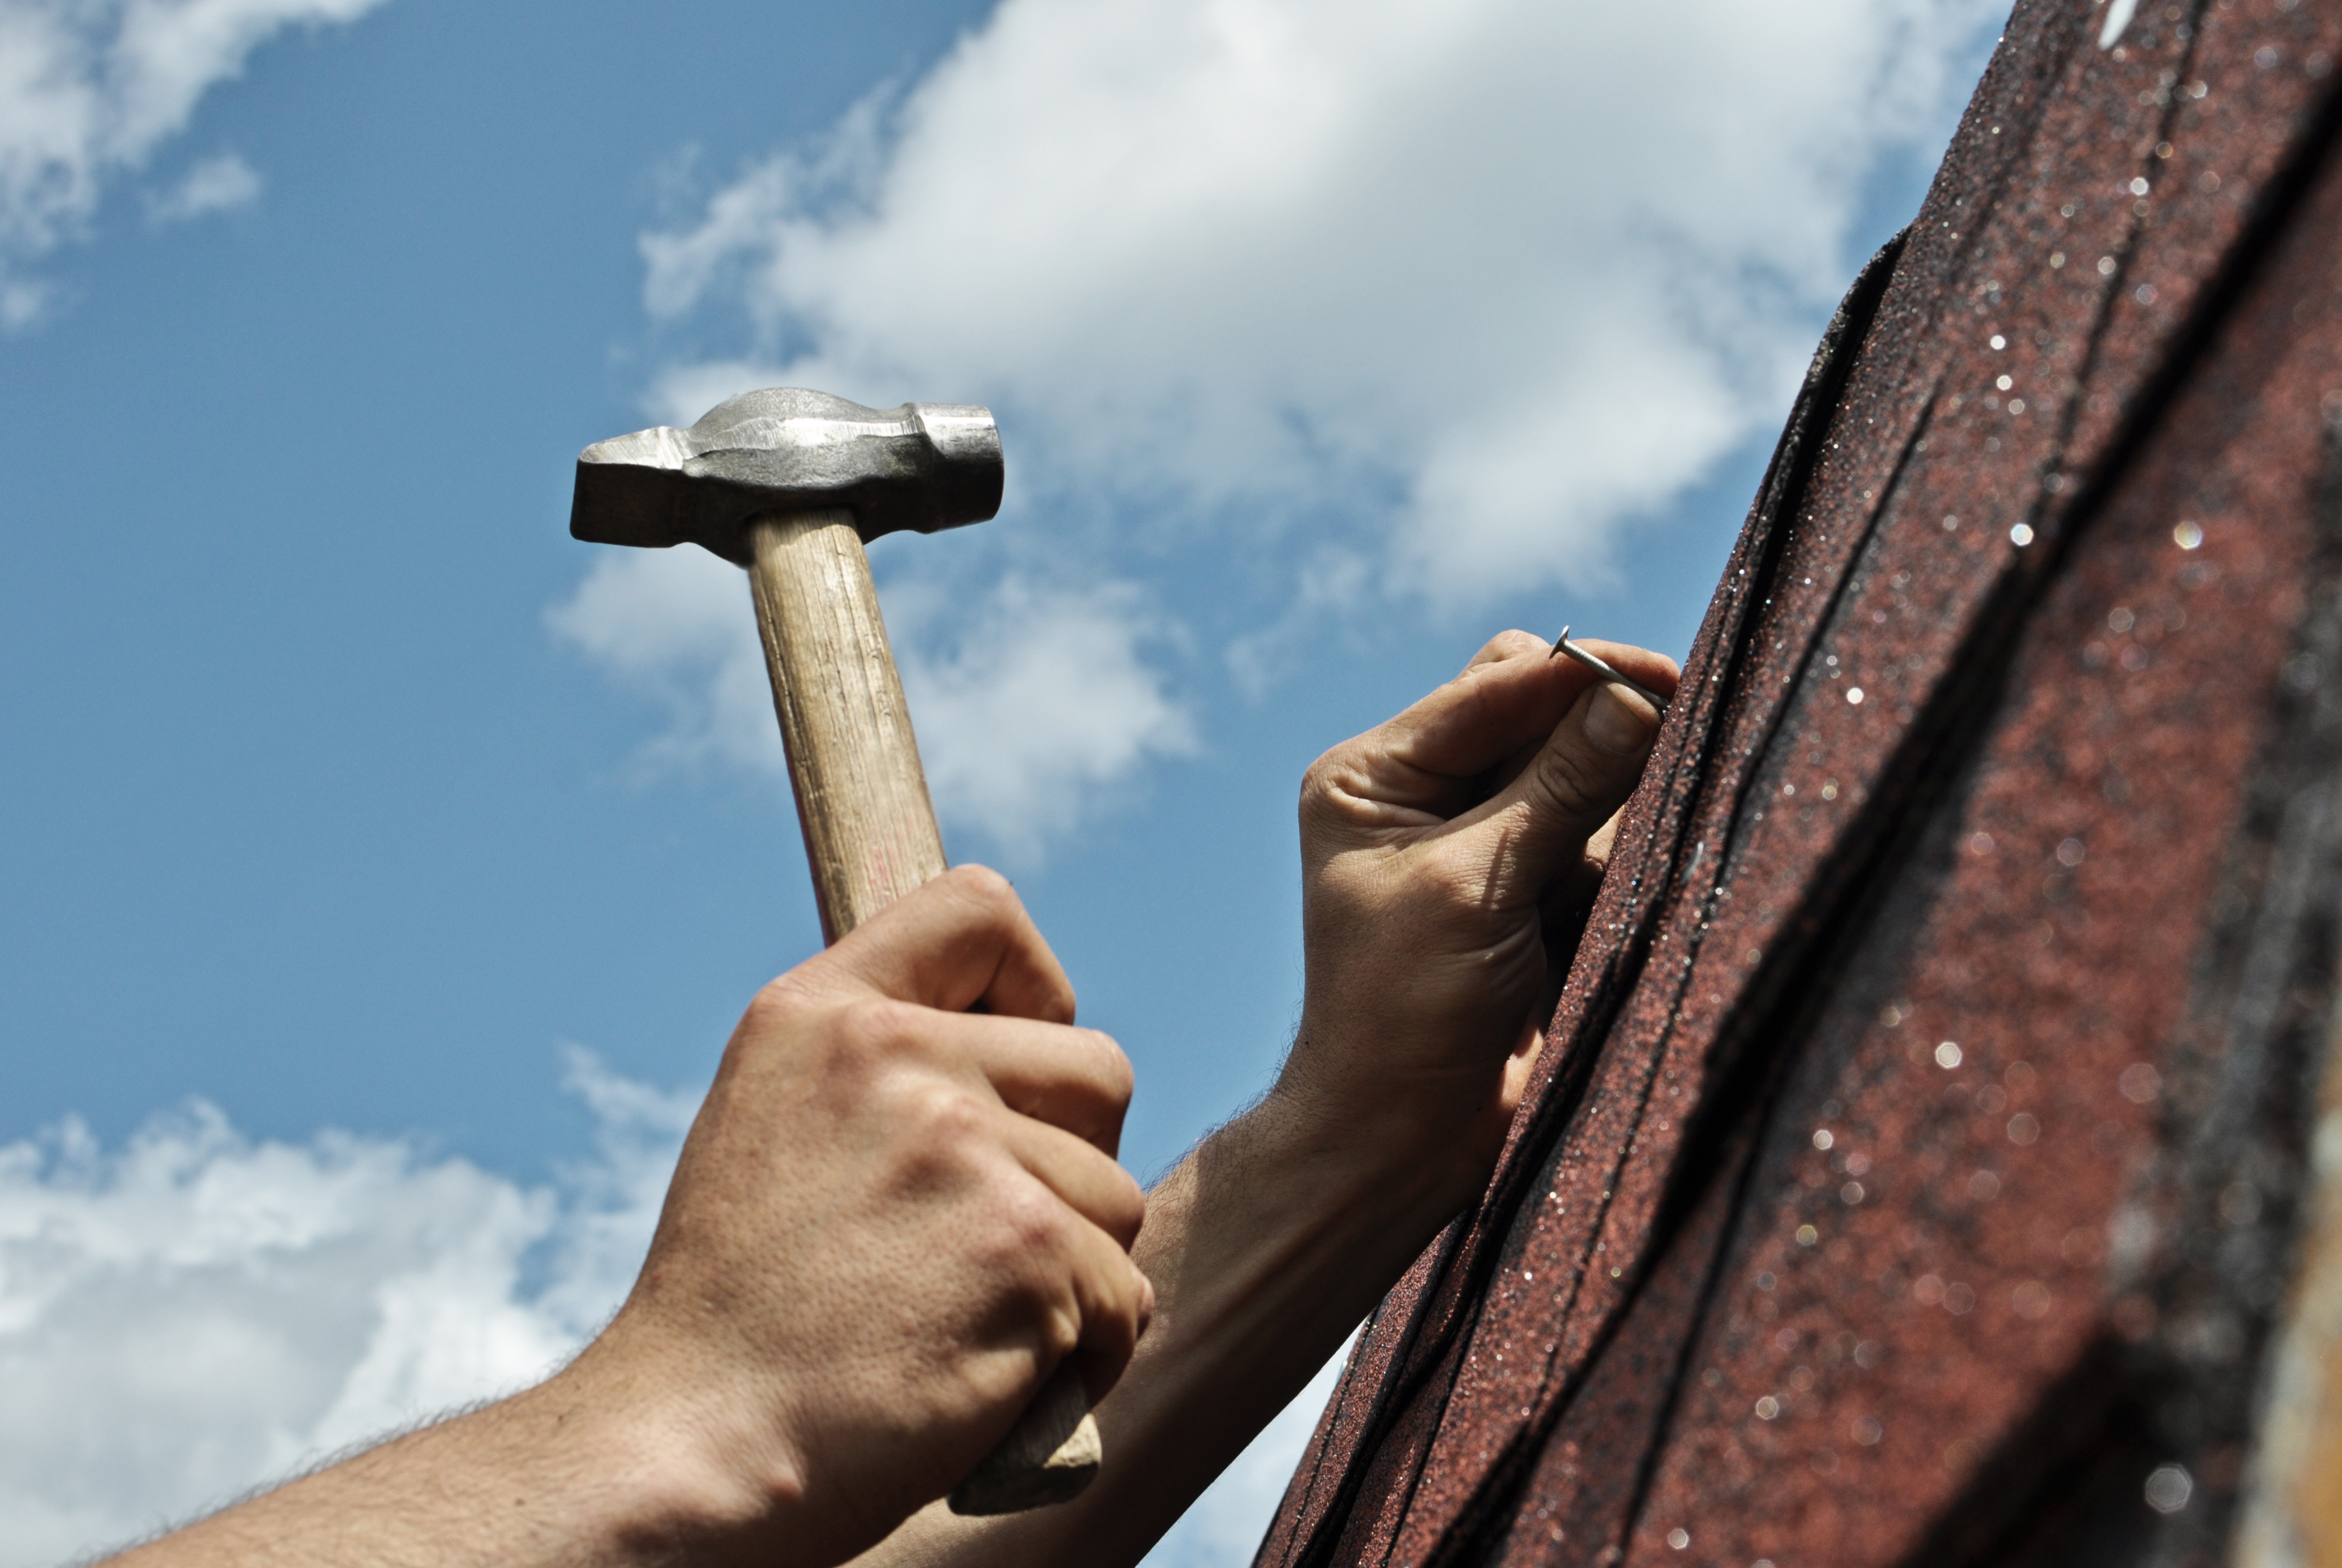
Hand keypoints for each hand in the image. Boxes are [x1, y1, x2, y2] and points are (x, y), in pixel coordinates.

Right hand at [560, 867, 1151, 1566]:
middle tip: (982, 1239)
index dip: (1034, 987)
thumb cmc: (737, 1315)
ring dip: (1073, 1272)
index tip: (1016, 1068)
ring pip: (1115, 1196)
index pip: (982, 908)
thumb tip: (1013, 1038)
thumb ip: (877, 1064)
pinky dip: (1083, 1354)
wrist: (692, 1451)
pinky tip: (991, 1378)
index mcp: (821, 1012)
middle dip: (1073, 1160)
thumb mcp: (771, 1126)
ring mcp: (964, 1148)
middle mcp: (893, 1055)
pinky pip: (1125, 1294)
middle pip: (1096, 1069)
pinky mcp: (1025, 1249)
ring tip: (962, 1320)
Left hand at [1278, 632, 1677, 1220]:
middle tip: (1663, 762)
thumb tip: (1638, 696)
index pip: (1498, 684)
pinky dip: (1626, 854)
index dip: (1584, 677)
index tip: (1669, 681)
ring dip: (1619, 802)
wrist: (1407, 1141)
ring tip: (1603, 872)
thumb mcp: (1474, 887)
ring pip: (1588, 770)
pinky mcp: (1537, 889)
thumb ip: (1559, 787)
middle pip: (1545, 711)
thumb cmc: (1404, 1015)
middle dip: (1604, 736)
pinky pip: (1605, 836)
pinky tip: (1621, 896)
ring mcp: (1487, 839)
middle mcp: (1425, 792)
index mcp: (1375, 774)